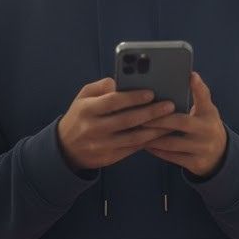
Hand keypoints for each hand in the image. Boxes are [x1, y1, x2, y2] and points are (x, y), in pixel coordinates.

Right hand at [57, 78, 178, 170]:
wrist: (66, 148)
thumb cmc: (81, 116)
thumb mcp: (83, 98)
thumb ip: (101, 87)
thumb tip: (120, 81)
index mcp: (87, 109)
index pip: (113, 102)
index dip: (133, 97)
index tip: (151, 93)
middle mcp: (93, 128)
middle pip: (127, 120)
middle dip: (150, 113)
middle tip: (169, 106)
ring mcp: (102, 145)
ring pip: (133, 138)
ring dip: (155, 130)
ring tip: (172, 121)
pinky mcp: (110, 157)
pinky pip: (133, 149)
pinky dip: (149, 141)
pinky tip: (162, 134)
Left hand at [141, 71, 227, 178]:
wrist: (219, 155)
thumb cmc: (205, 126)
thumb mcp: (206, 110)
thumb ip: (198, 95)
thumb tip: (190, 74)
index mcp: (209, 114)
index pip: (204, 97)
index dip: (197, 87)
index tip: (189, 75)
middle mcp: (208, 130)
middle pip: (181, 122)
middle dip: (158, 119)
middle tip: (140, 115)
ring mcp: (202, 148)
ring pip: (172, 143)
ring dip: (152, 137)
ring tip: (136, 130)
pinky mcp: (196, 163)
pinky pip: (172, 157)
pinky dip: (157, 151)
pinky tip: (144, 145)